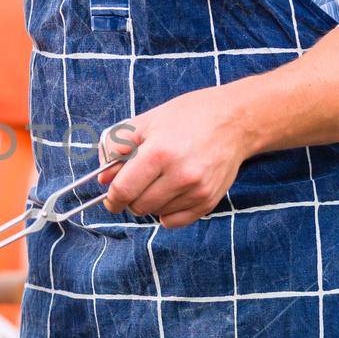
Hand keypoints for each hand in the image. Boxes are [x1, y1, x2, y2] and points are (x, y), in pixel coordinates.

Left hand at [97, 85, 255, 227]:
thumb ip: (117, 147)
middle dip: (131, 197)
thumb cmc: (189, 116)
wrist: (235, 120)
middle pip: (138, 206)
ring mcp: (197, 191)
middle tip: (138, 180)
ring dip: (150, 202)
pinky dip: (167, 212)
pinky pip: (174, 221)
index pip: (123, 190)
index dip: (112, 197)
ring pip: (155, 213)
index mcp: (159, 152)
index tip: (111, 197)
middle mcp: (180, 175)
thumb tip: (103, 178)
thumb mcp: (146, 122)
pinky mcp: (209, 201)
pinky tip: (171, 192)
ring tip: (160, 178)